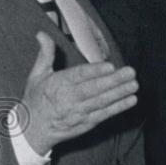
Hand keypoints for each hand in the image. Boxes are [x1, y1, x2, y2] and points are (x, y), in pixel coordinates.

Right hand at [21, 32, 138, 154]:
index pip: (78, 76)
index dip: (94, 71)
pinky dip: (118, 108)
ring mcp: (79, 112)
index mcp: (58, 84)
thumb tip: (42, 34)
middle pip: (93, 89)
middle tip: (130, 72)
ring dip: (120, 93)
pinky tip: (131, 100)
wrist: (32, 130)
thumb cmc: (36, 99)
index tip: (110, 66)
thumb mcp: (37, 75)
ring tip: (134, 84)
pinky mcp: (86, 123)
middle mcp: (69, 99)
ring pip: (101, 102)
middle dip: (114, 81)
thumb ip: (45, 54)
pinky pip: (104, 114)